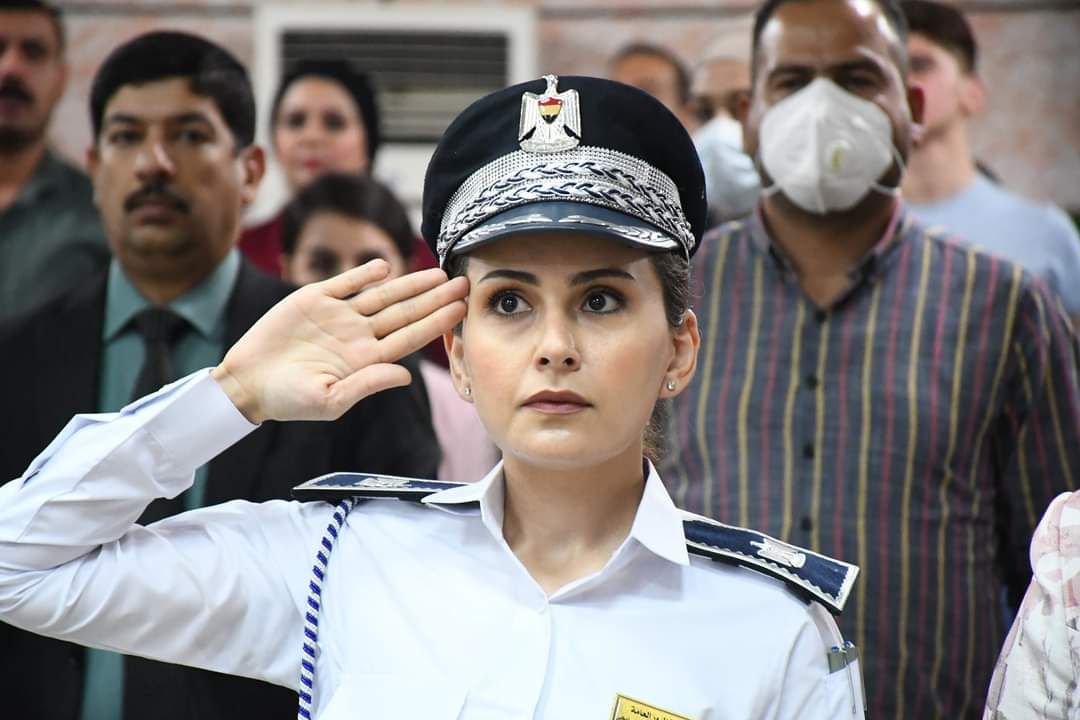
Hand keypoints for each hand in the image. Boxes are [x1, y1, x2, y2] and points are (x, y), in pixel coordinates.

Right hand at [211, 260, 467, 423]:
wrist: (247, 382)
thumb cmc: (289, 400)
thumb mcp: (330, 400)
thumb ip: (368, 385)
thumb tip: (406, 375)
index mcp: (366, 360)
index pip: (410, 338)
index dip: (437, 323)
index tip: (462, 309)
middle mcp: (358, 335)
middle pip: (405, 313)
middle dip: (435, 299)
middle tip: (465, 283)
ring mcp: (339, 316)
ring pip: (382, 295)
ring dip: (410, 283)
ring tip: (436, 272)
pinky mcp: (314, 299)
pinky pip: (346, 283)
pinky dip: (364, 273)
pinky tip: (385, 266)